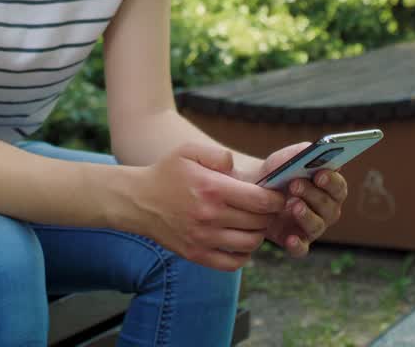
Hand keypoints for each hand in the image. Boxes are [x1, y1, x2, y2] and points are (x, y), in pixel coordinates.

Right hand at [129, 143, 286, 271]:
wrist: (138, 201)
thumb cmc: (167, 173)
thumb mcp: (188, 151)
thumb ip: (218, 154)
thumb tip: (237, 168)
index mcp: (212, 188)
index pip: (260, 200)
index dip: (275, 199)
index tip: (276, 197)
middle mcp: (210, 216)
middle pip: (259, 222)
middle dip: (268, 215)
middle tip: (265, 209)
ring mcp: (203, 238)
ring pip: (250, 243)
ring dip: (258, 233)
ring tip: (253, 224)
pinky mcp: (196, 254)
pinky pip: (233, 263)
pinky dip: (244, 255)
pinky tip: (240, 242)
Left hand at [243, 144, 349, 257]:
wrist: (250, 191)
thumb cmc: (275, 173)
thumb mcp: (284, 159)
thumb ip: (300, 152)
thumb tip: (312, 149)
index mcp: (328, 188)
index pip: (338, 187)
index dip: (332, 181)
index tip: (319, 175)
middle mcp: (325, 209)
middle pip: (330, 207)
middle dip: (314, 195)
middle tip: (295, 185)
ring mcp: (311, 227)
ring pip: (317, 225)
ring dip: (307, 215)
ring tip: (293, 205)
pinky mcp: (296, 241)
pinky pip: (302, 248)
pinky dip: (298, 245)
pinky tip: (290, 238)